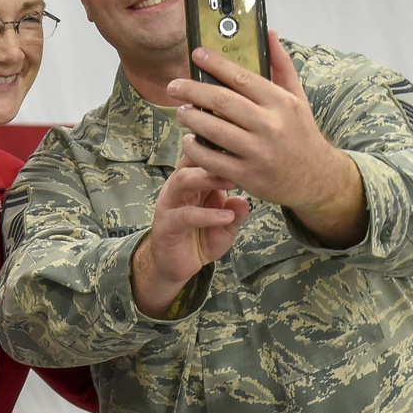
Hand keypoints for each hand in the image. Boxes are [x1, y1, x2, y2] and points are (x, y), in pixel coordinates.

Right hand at [131, 163, 247, 317]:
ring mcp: (169, 204)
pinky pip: (185, 215)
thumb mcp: (226, 226)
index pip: (202, 156)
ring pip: (183, 181)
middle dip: (214, 158)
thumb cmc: (201, 239)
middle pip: (191, 161)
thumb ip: (236, 213)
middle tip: (239, 159)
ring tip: (232, 183)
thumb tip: (246, 200)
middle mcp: (178, 188)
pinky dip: (207, 215)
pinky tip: (225, 217)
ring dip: (207, 179)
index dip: (219, 148)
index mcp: (192, 182)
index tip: (244, 146)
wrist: (176, 266)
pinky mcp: (166, 224)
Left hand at [168, 31, 367, 247]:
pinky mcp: (247, 174)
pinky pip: (212, 159)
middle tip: (174, 86)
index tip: (197, 54)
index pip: (242, 77)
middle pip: (222, 102)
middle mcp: (269, 125)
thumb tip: (269, 34)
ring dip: (191, 118)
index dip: (216, 64)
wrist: (316, 178)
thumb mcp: (298, 98)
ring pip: (213, 130)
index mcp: (280, 102)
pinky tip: (189, 140)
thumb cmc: (302, 134)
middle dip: (192, 90)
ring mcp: (257, 152)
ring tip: (181, 111)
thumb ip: (282, 65)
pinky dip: (195, 149)